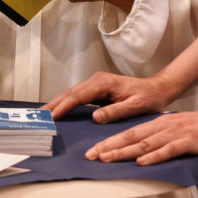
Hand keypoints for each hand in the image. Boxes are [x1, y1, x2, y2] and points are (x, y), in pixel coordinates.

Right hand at [43, 70, 170, 123]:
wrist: (158, 89)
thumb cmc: (149, 98)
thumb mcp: (136, 106)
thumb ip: (116, 111)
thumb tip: (95, 117)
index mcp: (104, 83)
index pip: (78, 96)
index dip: (64, 106)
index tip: (52, 116)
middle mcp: (97, 81)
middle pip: (70, 93)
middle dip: (54, 104)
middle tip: (39, 116)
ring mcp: (96, 84)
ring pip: (72, 94)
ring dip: (57, 104)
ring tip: (43, 115)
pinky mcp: (97, 90)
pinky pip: (77, 97)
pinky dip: (66, 103)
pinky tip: (58, 110)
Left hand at [80, 108, 197, 165]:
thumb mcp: (174, 130)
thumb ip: (158, 137)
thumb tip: (138, 148)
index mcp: (158, 124)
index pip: (129, 133)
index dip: (110, 141)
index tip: (93, 150)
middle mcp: (163, 126)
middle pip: (131, 137)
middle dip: (109, 146)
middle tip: (91, 155)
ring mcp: (175, 133)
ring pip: (145, 143)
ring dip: (124, 151)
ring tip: (107, 158)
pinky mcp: (189, 141)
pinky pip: (169, 149)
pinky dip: (154, 156)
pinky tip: (142, 162)